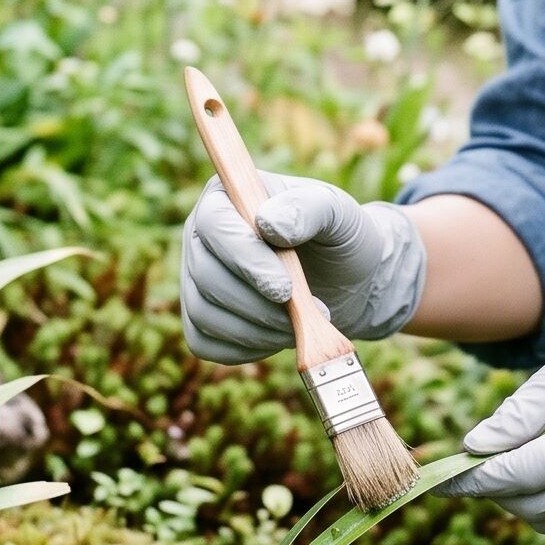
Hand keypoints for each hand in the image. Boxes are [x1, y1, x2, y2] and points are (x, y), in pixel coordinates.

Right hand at [181, 174, 428, 363]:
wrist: (347, 280)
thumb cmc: (340, 238)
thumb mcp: (338, 214)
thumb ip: (309, 208)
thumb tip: (268, 223)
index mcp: (227, 196)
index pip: (215, 225)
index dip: (245, 260)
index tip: (285, 290)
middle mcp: (202, 235)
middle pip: (206, 275)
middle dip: (258, 304)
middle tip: (307, 312)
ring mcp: (197, 278)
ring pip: (204, 314)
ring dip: (257, 330)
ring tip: (300, 325)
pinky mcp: (201, 318)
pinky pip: (205, 342)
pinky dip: (246, 348)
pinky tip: (279, 336)